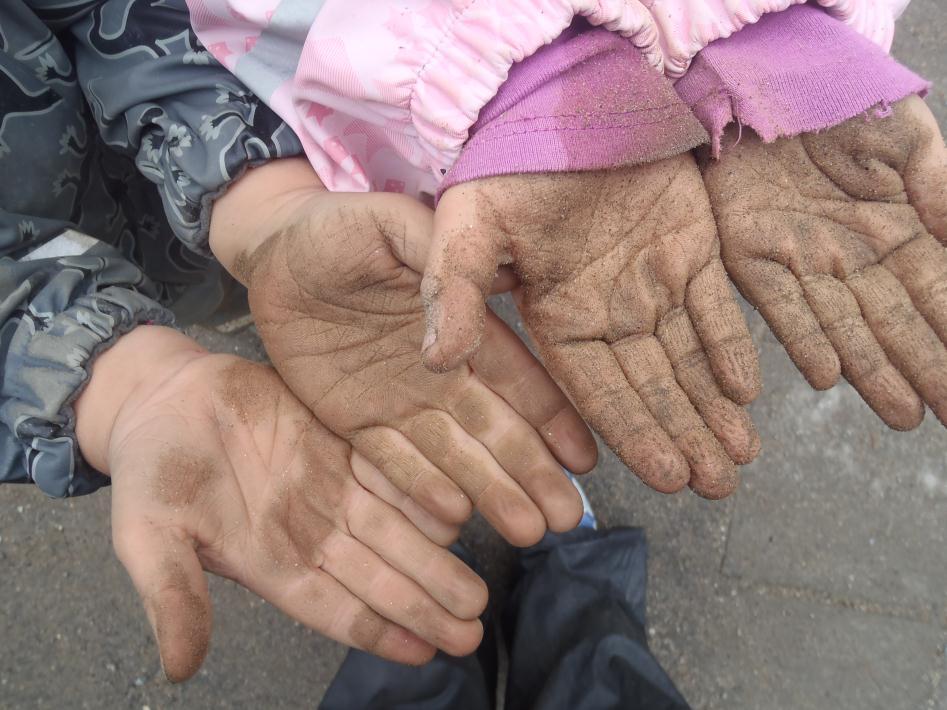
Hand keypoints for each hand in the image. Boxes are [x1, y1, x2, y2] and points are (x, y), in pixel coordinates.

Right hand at [75, 327, 486, 681]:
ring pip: (395, 528)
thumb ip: (172, 595)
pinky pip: (389, 471)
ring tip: (476, 588)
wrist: (166, 395)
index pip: (336, 607)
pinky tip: (459, 513)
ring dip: (436, 557)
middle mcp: (313, 530)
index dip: (380, 630)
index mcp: (272, 561)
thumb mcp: (150, 534)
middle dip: (426, 601)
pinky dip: (422, 492)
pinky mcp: (342, 441)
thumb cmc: (152, 469)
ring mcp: (331, 486)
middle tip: (473, 628)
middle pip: (380, 573)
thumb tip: (179, 670)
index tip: (426, 651)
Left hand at [210, 160, 598, 546]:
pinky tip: (453, 517)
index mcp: (460, 327)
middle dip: (532, 472)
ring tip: (527, 530)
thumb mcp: (394, 226)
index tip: (583, 461)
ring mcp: (399, 400)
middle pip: (495, 430)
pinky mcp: (353, 418)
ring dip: (489, 491)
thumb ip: (440, 257)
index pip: (518, 379)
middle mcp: (440, 372)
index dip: (552, 419)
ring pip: (453, 454)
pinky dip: (420, 488)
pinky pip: (391, 460)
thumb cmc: (340, 227)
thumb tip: (497, 284)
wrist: (278, 251)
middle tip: (566, 519)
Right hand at [424, 156, 761, 498]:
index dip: (632, 433)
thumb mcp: (469, 225)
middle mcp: (607, 313)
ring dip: (714, 408)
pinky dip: (731, 346)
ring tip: (742, 460)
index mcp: (557, 319)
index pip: (597, 390)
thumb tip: (437, 362)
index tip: (664, 477)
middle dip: (684, 435)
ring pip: (688, 359)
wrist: (561, 102)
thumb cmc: (508, 167)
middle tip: (719, 487)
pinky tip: (748, 391)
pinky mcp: (690, 252)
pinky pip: (716, 307)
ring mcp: (651, 284)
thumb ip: (456, 290)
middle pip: (651, 387)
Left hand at [702, 96, 946, 429]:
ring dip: (872, 370)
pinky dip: (804, 338)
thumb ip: (940, 190)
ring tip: (903, 411)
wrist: (770, 82)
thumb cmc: (845, 102)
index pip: (936, 293)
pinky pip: (780, 304)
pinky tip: (828, 374)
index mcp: (898, 230)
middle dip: (923, 368)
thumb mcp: (907, 139)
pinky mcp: (752, 256)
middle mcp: (853, 256)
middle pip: (894, 321)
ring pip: (843, 325)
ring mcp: (803, 260)